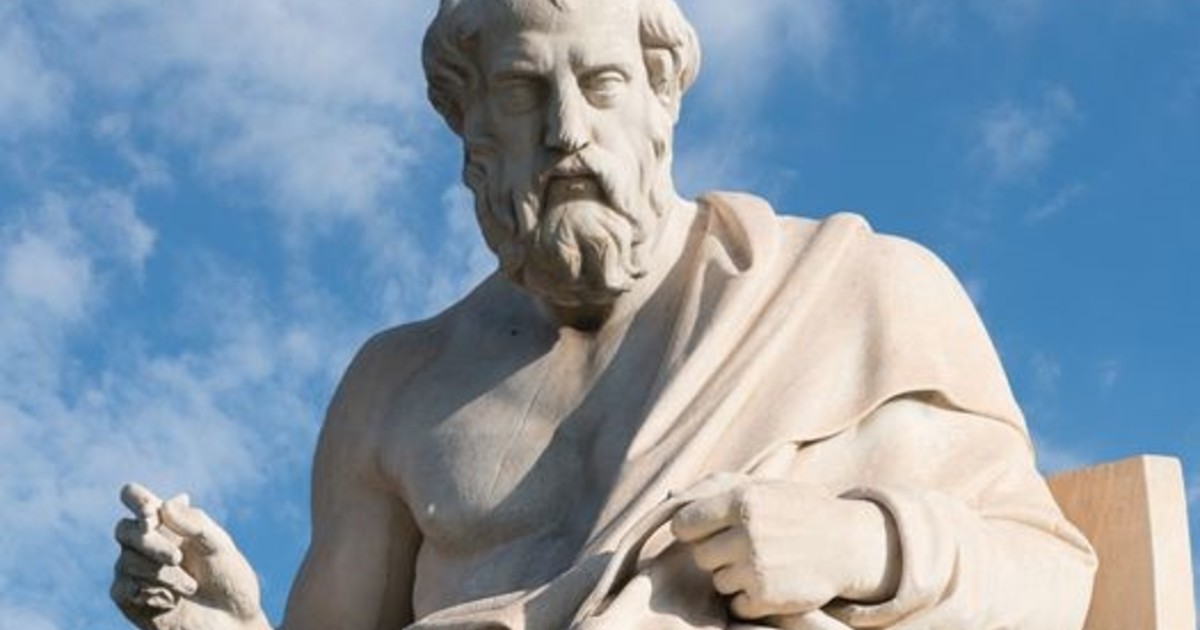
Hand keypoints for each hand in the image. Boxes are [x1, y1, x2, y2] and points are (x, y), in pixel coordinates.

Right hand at [111, 483, 269, 629]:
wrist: (232, 620)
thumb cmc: (228, 578)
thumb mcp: (219, 546)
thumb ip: (195, 524)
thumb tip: (165, 505)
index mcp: (166, 521)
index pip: (134, 498)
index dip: (135, 499)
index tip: (151, 513)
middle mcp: (145, 543)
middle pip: (124, 529)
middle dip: (151, 543)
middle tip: (178, 557)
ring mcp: (133, 570)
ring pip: (126, 560)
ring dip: (161, 573)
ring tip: (191, 587)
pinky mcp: (129, 597)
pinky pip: (123, 587)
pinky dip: (151, 591)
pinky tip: (172, 601)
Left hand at [671, 474, 898, 621]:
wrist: (848, 543)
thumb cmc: (798, 510)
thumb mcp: (762, 488)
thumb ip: (715, 489)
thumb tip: (670, 494)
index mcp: (742, 501)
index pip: (684, 524)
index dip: (692, 529)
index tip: (707, 531)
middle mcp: (746, 533)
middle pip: (700, 556)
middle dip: (717, 554)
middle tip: (745, 547)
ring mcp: (756, 567)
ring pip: (718, 581)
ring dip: (735, 577)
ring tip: (765, 562)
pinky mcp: (767, 597)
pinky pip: (737, 604)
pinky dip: (750, 599)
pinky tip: (772, 581)